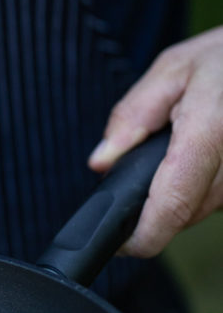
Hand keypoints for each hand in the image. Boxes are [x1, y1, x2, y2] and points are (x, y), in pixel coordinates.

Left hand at [88, 26, 222, 256]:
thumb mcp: (173, 70)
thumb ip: (133, 115)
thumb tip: (102, 161)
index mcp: (208, 132)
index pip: (173, 205)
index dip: (141, 235)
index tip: (119, 242)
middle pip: (182, 215)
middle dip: (152, 204)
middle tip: (144, 164)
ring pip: (201, 210)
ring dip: (178, 194)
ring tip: (177, 150)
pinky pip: (217, 199)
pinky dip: (200, 185)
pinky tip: (200, 157)